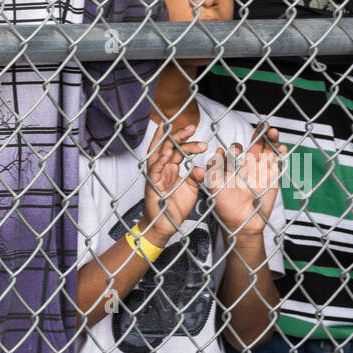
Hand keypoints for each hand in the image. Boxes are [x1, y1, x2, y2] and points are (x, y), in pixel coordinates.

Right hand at [141, 119, 206, 245]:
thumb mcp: (191, 187)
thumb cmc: (175, 207)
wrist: (165, 226)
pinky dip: (159, 160)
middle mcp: (162, 168)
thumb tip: (201, 167)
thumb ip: (195, 175)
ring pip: (157, 153)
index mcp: (171, 167)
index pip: (177, 148)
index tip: (198, 133)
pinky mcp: (151, 184)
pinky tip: (166, 152)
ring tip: (176, 131)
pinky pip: (154, 170)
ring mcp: (155, 175)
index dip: (187, 139)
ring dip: (166, 141)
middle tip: (191, 127)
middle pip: (168, 145)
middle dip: (178, 135)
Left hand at [207, 124, 285, 237]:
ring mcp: (262, 170)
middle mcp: (249, 164)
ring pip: (269, 150)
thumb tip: (208, 159)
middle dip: (260, 133)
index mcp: (234, 164)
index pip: (237, 149)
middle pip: (257, 144)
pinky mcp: (272, 178)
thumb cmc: (224, 205)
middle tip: (262, 124)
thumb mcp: (213, 187)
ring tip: (273, 131)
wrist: (239, 223)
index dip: (235, 148)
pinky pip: (278, 164)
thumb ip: (210, 173)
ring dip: (272, 139)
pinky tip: (282, 149)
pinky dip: (281, 155)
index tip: (232, 151)